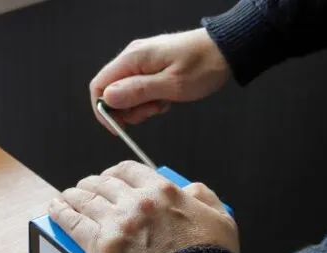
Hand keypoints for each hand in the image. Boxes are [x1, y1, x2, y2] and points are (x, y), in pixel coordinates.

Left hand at [48, 161, 238, 252]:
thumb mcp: (221, 220)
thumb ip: (205, 199)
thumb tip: (192, 189)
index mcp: (163, 192)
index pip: (130, 170)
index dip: (116, 172)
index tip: (111, 177)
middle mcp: (136, 202)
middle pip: (104, 183)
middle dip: (93, 183)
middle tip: (86, 188)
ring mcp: (117, 223)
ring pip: (85, 200)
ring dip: (73, 195)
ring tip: (66, 196)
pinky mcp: (100, 247)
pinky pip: (73, 223)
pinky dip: (61, 212)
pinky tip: (55, 209)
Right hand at [90, 28, 229, 132]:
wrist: (227, 51)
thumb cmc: (203, 64)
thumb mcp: (170, 85)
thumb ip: (137, 91)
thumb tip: (107, 98)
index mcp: (133, 58)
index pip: (99, 85)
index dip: (103, 109)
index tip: (117, 127)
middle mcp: (133, 58)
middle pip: (112, 91)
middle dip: (127, 110)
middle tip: (150, 113)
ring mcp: (143, 62)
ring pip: (127, 93)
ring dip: (141, 107)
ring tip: (163, 105)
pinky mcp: (152, 67)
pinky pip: (140, 89)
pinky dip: (150, 100)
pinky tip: (167, 100)